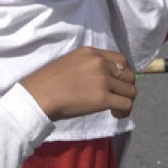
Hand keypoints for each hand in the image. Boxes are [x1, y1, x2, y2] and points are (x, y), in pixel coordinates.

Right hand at [20, 47, 136, 120]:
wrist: (37, 96)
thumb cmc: (46, 83)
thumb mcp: (69, 63)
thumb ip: (88, 66)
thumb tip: (101, 80)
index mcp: (91, 52)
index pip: (121, 59)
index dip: (123, 73)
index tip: (117, 84)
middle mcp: (99, 62)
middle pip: (129, 75)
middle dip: (126, 87)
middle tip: (117, 98)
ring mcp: (102, 80)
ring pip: (131, 91)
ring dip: (127, 101)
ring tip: (115, 109)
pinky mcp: (103, 98)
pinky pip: (126, 105)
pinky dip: (124, 112)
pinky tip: (115, 115)